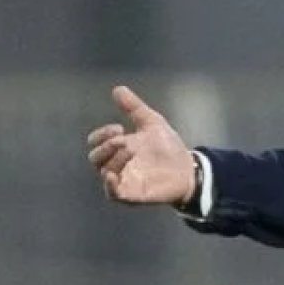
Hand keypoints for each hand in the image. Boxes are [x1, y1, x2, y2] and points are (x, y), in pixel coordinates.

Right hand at [86, 86, 193, 204]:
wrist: (188, 168)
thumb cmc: (168, 148)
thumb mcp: (151, 123)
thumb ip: (134, 107)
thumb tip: (118, 89)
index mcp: (118, 147)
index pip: (96, 142)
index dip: (101, 134)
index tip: (118, 128)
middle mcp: (116, 164)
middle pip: (95, 157)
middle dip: (105, 146)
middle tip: (122, 139)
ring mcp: (123, 180)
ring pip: (104, 172)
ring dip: (113, 159)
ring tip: (129, 149)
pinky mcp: (130, 195)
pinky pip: (112, 193)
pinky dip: (109, 185)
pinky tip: (112, 175)